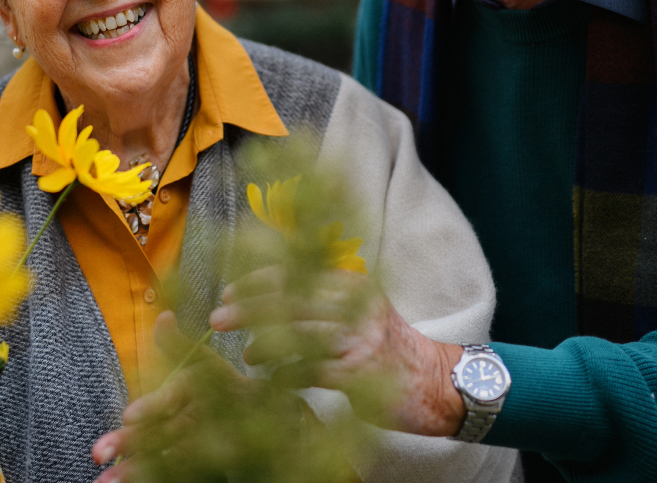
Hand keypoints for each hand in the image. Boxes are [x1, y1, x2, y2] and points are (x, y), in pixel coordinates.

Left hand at [90, 311, 268, 481]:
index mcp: (197, 388)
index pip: (172, 397)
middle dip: (133, 444)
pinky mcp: (207, 464)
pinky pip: (179, 474)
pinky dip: (153, 480)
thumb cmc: (223, 384)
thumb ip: (177, 342)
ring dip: (138, 471)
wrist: (267, 419)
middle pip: (165, 432)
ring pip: (169, 460)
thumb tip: (163, 317)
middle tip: (100, 453)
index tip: (128, 416)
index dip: (151, 406)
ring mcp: (207, 447)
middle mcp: (202, 419)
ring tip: (106, 481)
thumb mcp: (204, 360)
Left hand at [207, 265, 466, 436]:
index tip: (229, 289)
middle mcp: (357, 307)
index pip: (297, 273)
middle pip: (292, 300)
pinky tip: (273, 379)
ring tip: (246, 354)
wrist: (438, 383)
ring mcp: (360, 341)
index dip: (258, 280)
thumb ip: (326, 299)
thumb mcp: (364, 309)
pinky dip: (287, 375)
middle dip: (250, 308)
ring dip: (265, 345)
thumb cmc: (390, 347)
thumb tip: (270, 295)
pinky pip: (312, 371)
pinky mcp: (360, 375)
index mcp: (354, 286)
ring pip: (299, 335)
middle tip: (218, 318)